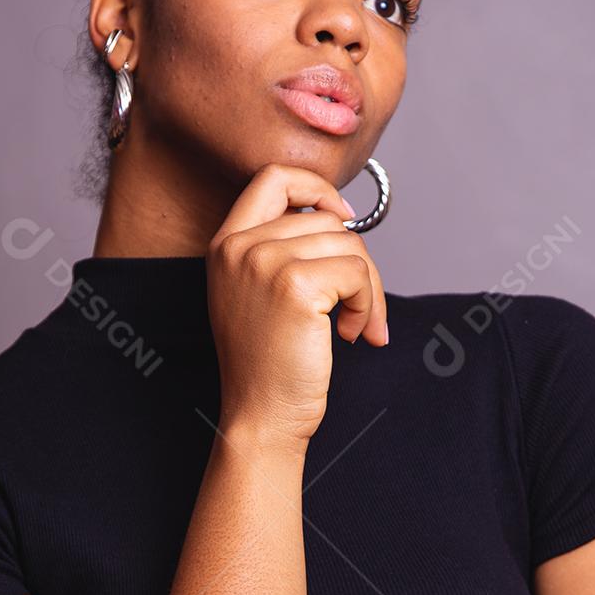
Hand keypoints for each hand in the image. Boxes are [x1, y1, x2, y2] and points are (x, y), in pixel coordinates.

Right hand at [206, 163, 389, 448]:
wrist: (261, 417)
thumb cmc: (268, 365)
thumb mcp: (259, 293)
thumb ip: (283, 249)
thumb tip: (340, 216)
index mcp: (226, 244)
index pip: (274, 177)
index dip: (316, 187)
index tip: (342, 217)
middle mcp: (239, 247)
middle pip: (326, 218)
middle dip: (355, 261)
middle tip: (356, 307)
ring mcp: (264, 262)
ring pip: (348, 245)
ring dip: (366, 289)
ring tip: (351, 326)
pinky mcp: (296, 286)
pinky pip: (357, 272)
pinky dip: (368, 305)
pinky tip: (351, 335)